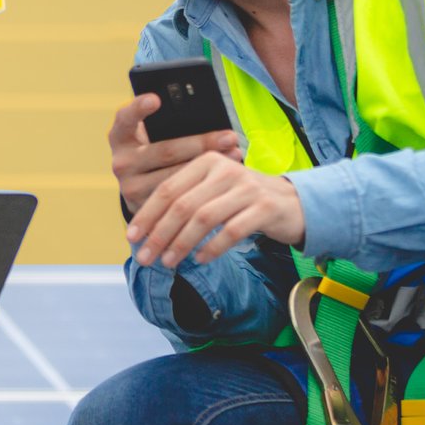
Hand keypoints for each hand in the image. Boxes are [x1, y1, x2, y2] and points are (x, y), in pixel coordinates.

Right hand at [108, 93, 243, 214]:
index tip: (157, 98)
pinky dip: (202, 187)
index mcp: (120, 135)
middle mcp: (120, 161)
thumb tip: (207, 117)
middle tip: (230, 136)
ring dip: (208, 167)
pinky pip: (178, 199)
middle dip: (202, 144)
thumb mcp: (156, 134)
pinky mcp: (143, 209)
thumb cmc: (157, 147)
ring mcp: (129, 187)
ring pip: (174, 178)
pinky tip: (225, 179)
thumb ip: (170, 124)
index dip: (139, 108)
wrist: (142, 185)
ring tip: (235, 155)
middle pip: (165, 151)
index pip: (125, 118)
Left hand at [125, 152, 304, 267]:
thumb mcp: (212, 192)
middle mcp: (225, 170)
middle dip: (160, 234)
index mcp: (206, 162)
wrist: (293, 202)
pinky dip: (212, 247)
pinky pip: (231, 231)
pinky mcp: (264, 207)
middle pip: (183, 205)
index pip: (168, 189)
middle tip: (146, 258)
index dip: (147, 215)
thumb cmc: (242, 201)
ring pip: (204, 218)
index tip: (131, 238)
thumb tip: (145, 233)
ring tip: (169, 262)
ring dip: (182, 244)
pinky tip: (201, 260)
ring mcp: (246, 188)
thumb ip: (184, 203)